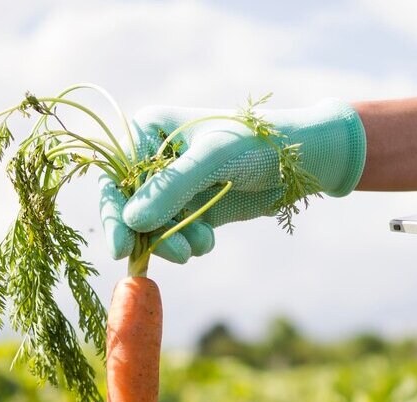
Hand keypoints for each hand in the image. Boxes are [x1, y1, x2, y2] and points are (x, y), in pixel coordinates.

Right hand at [100, 98, 365, 263]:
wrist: (302, 161)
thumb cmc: (257, 144)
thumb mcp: (212, 159)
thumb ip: (172, 188)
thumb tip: (130, 221)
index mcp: (149, 130)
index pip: (116, 176)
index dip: (114, 212)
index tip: (120, 247)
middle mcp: (154, 158)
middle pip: (129, 206)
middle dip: (147, 233)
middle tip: (167, 256)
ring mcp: (173, 186)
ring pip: (152, 226)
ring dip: (172, 241)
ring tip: (201, 246)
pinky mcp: (192, 208)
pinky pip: (174, 234)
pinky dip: (187, 243)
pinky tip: (208, 241)